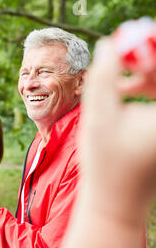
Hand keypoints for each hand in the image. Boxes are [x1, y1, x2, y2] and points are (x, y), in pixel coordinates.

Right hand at [80, 38, 155, 222]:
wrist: (115, 203)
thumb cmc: (105, 165)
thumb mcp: (99, 118)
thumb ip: (103, 78)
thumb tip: (108, 45)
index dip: (148, 51)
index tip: (126, 44)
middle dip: (145, 61)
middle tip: (120, 53)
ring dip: (143, 76)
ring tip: (117, 80)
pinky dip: (145, 90)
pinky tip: (123, 93)